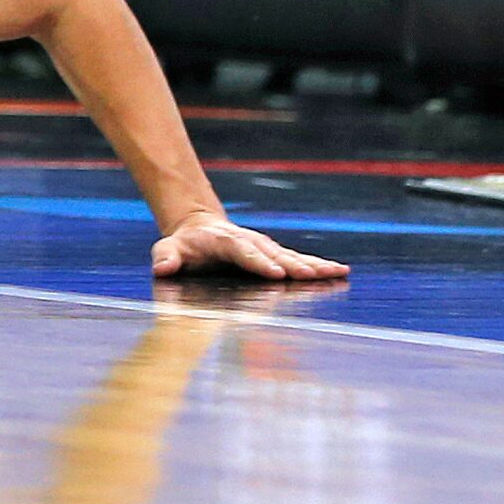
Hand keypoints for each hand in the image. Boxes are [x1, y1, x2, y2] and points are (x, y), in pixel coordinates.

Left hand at [150, 211, 347, 280]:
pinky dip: (319, 265)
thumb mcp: (169, 249)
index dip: (259, 262)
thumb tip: (162, 268)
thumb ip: (166, 258)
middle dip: (292, 265)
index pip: (243, 252)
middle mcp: (249, 241)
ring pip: (291, 255)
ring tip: (336, 272)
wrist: (198, 227)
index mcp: (225, 241)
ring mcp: (265, 246)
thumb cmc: (184, 245)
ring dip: (313, 265)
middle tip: (312, 275)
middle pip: (273, 254)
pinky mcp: (275, 253)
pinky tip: (340, 271)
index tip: (276, 273)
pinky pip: (299, 259)